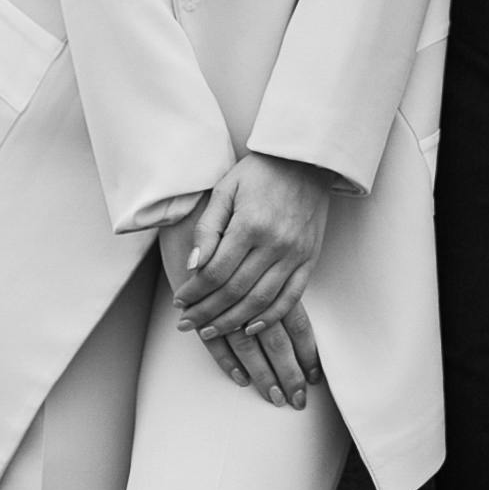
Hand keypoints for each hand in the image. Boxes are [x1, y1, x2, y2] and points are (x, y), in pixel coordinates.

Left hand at [171, 154, 330, 386]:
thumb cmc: (260, 172)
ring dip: (233, 321)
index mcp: (250, 225)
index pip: (216, 273)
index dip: (195, 293)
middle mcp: (274, 244)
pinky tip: (251, 326)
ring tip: (211, 330)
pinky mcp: (309, 258)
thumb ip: (207, 229)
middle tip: (187, 325)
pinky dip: (271, 316)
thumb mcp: (225, 190)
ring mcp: (295, 254)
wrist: (305, 159)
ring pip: (261, 301)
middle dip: (207, 313)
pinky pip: (292, 297)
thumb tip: (192, 266)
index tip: (179, 304)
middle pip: (235, 292)